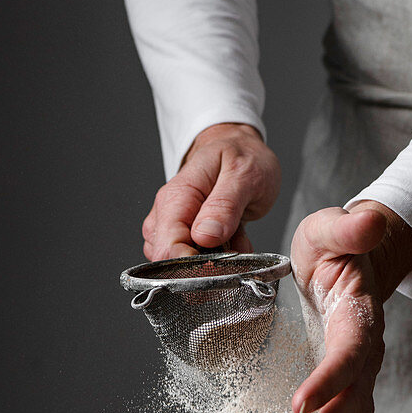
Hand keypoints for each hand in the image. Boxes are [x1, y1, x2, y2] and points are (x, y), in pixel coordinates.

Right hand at [142, 123, 280, 259]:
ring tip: (236, 237)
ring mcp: (175, 224)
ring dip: (214, 261)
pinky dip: (219, 258)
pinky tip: (234, 240)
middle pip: (168, 259)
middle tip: (233, 246)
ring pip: (181, 263)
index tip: (217, 264)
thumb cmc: (242, 155)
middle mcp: (169, 212)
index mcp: (178, 196)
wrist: (241, 147)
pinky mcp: (185, 234)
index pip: (167, 245)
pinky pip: (195, 259)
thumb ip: (225, 205)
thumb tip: (205, 236)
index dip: (190, 264)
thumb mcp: (244, 174)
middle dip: (204, 265)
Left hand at [291, 201, 411, 412]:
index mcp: (359, 312)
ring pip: (361, 409)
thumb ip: (347, 228)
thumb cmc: (334, 245)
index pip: (347, 351)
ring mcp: (361, 364)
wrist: (354, 257)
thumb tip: (369, 220)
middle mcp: (366, 344)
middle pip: (356, 389)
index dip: (328, 379)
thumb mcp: (330, 227)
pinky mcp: (350, 376)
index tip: (301, 403)